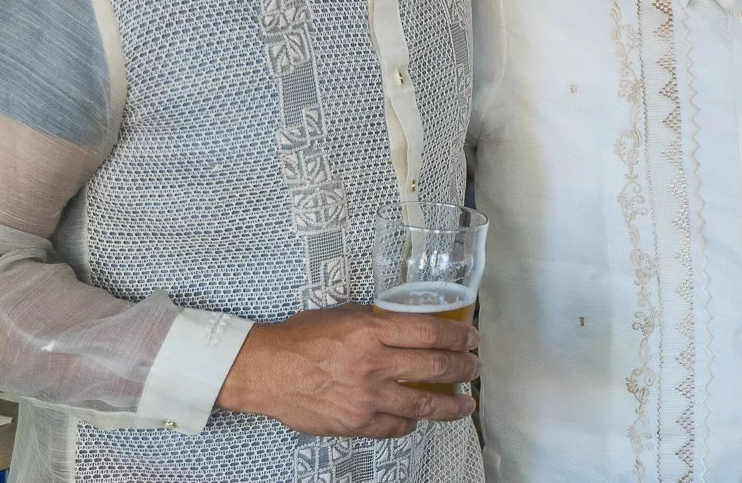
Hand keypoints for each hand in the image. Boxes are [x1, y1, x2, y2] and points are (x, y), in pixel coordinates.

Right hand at [216, 304, 478, 437]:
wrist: (266, 371)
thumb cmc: (301, 338)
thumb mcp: (344, 314)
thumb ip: (379, 321)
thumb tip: (410, 326)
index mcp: (371, 331)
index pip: (430, 333)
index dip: (459, 336)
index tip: (472, 339)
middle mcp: (373, 365)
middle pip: (434, 367)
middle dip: (463, 368)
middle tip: (475, 368)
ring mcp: (366, 398)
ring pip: (422, 404)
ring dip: (451, 404)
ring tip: (466, 403)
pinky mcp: (356, 424)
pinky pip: (395, 426)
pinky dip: (412, 421)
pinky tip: (421, 417)